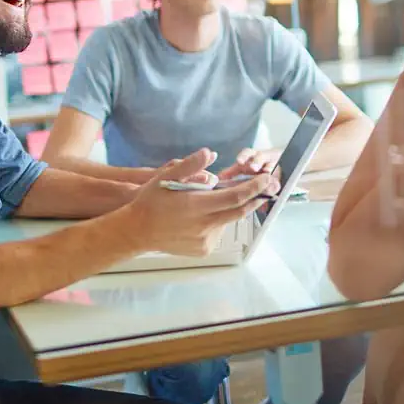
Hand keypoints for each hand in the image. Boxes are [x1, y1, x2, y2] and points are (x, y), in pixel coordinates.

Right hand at [128, 149, 278, 256]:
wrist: (137, 231)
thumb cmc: (152, 202)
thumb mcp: (166, 177)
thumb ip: (190, 165)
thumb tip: (211, 153)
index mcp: (197, 206)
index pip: (234, 197)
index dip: (253, 188)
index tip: (266, 180)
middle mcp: (204, 225)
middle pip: (238, 211)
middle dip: (253, 198)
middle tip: (264, 186)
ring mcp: (205, 240)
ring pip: (227, 221)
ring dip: (229, 209)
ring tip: (213, 200)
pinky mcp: (203, 249)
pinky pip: (218, 231)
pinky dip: (217, 221)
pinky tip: (203, 217)